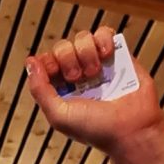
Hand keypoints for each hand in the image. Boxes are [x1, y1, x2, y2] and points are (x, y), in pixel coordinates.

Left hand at [23, 26, 163, 156]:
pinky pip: (104, 33)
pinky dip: (103, 39)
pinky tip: (107, 55)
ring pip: (83, 38)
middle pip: (63, 46)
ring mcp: (99, 63)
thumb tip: (30, 62)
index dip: (49, 62)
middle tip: (78, 78)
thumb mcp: (59, 115)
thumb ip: (40, 90)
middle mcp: (79, 74)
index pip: (47, 61)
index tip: (58, 75)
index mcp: (62, 88)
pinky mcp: (118, 55)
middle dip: (68, 58)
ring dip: (86, 52)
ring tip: (95, 71)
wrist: (132, 129)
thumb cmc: (96, 128)